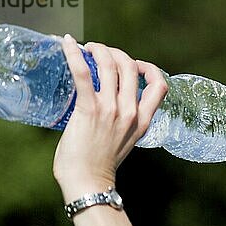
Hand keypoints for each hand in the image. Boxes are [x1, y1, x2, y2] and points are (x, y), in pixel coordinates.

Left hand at [53, 34, 167, 201]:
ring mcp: (111, 110)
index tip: (135, 65)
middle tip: (101, 54)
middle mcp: (131, 112)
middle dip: (116, 53)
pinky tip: (66, 43)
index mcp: (143, 120)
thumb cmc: (100, 165)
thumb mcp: (125, 141)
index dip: (149, 68)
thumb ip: (124, 122)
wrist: (87, 182)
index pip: (159, 85)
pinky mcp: (89, 110)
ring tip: (86, 47)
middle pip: (131, 66)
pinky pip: (83, 73)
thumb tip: (109, 104)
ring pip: (110, 64)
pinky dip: (73, 54)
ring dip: (98, 49)